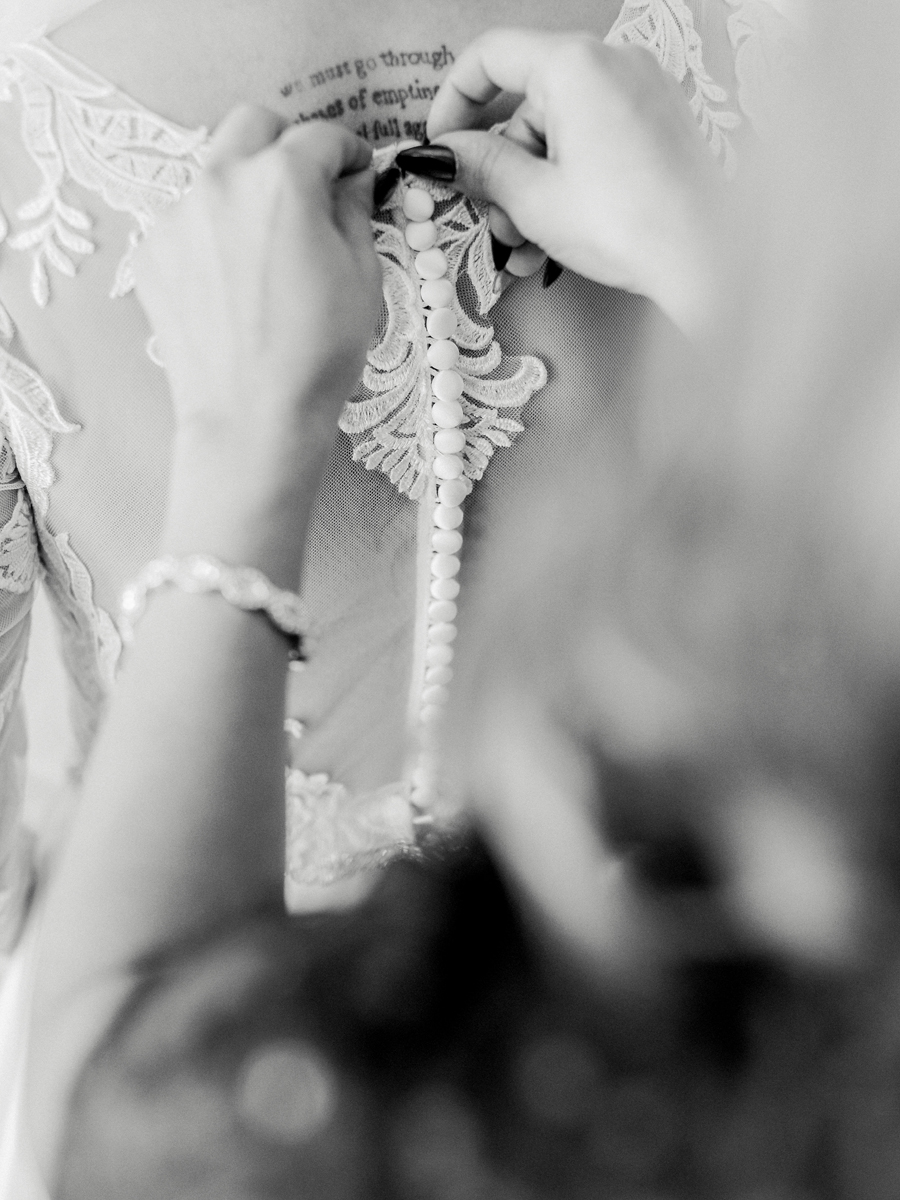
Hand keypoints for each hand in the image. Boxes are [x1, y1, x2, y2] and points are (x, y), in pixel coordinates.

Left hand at [135, 106, 382, 580]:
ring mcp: (177, 215)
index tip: (357, 172)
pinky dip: (213, 233)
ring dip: (245, 189)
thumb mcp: (363, 277)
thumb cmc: (318, 354)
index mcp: (282, 179)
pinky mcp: (153, 253)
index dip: (349, 153)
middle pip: (253, 125)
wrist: (252, 417)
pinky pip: (188, 221)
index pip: (322, 137)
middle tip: (308, 188)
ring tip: (267, 246)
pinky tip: (234, 282)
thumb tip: (351, 183)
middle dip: (286, 146)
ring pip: (215, 172)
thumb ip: (356, 211)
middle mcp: (221, 181)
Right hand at [418, 30, 723, 333]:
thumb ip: (481, 167)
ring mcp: (639, 93)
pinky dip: (566, 184)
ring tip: (525, 247)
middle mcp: (611, 63)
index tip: (441, 146)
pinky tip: (553, 239)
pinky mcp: (656, 126)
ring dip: (530, 191)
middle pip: (525, 105)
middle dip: (500, 169)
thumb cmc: (629, 225)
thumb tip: (441, 154)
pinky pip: (592, 144)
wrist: (710, 260)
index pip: (490, 56)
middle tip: (490, 221)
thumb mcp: (534, 200)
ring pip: (558, 133)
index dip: (453, 102)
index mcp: (575, 64)